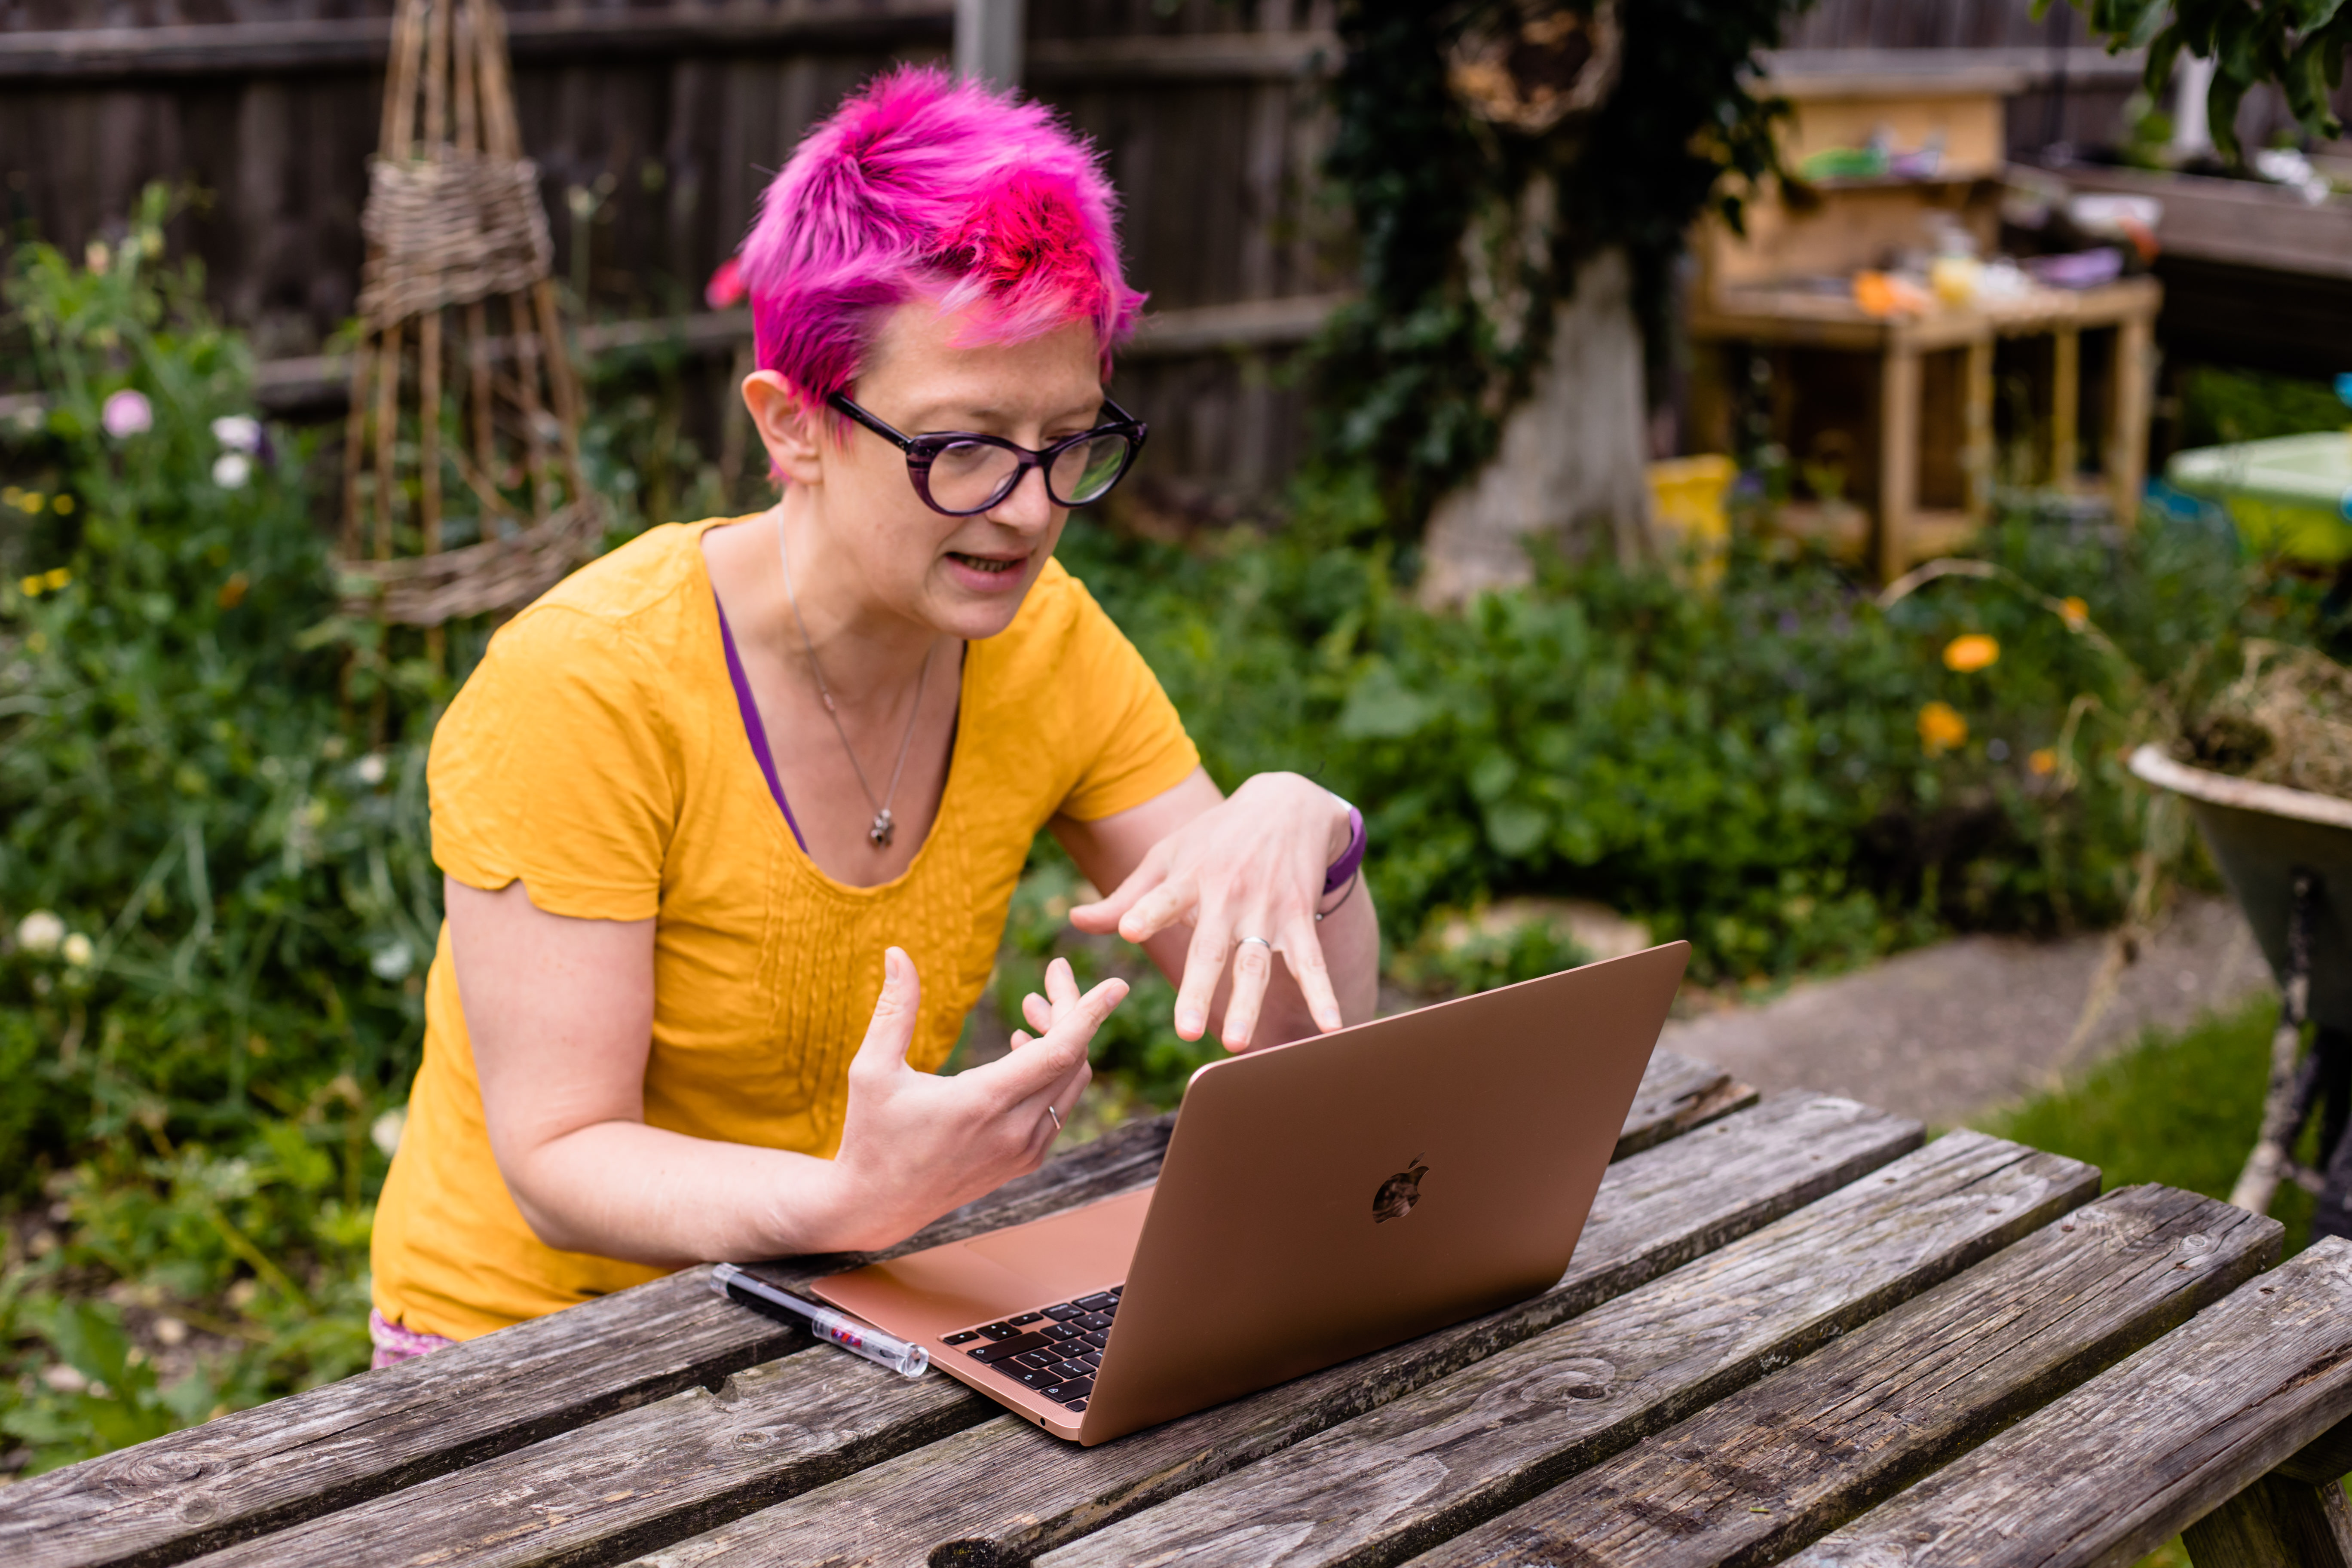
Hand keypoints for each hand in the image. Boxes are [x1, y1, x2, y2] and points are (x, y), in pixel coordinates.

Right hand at [819, 949, 1122, 1253]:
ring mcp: (1024, 1150)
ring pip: (1071, 1084)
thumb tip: (896, 952)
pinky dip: (1054, 1072)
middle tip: (1051, 976)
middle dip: (1071, 1011)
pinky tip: (1021, 1048)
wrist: (877, 1207)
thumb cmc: (871, 1135)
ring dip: (1063, 1041)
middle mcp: (1014, 1130)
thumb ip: (893, 1010)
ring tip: (1030, 1009)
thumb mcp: (872, 1070)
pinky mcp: (1025, 1162)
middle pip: (1073, 1060)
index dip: (1090, 1014)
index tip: (1117, 984)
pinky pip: (1059, 1106)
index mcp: (982, 1103)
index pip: (1059, 1053)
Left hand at [1069, 772, 1350, 1051]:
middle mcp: (1228, 895)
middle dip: (1198, 988)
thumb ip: (1124, 894)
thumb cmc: (1214, 837)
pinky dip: (1323, 996)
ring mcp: (1267, 910)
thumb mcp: (1168, 855)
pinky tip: (1331, 1029)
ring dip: (1247, 1003)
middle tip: (1185, 1031)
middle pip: (1211, 948)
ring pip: (1256, 963)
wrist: (1287, 803)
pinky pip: (1311, 963)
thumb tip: (1075, 920)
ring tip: (1236, 1043)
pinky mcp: (1298, 919)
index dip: (1147, 910)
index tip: (1128, 929)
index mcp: (1190, 878)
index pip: (1165, 896)